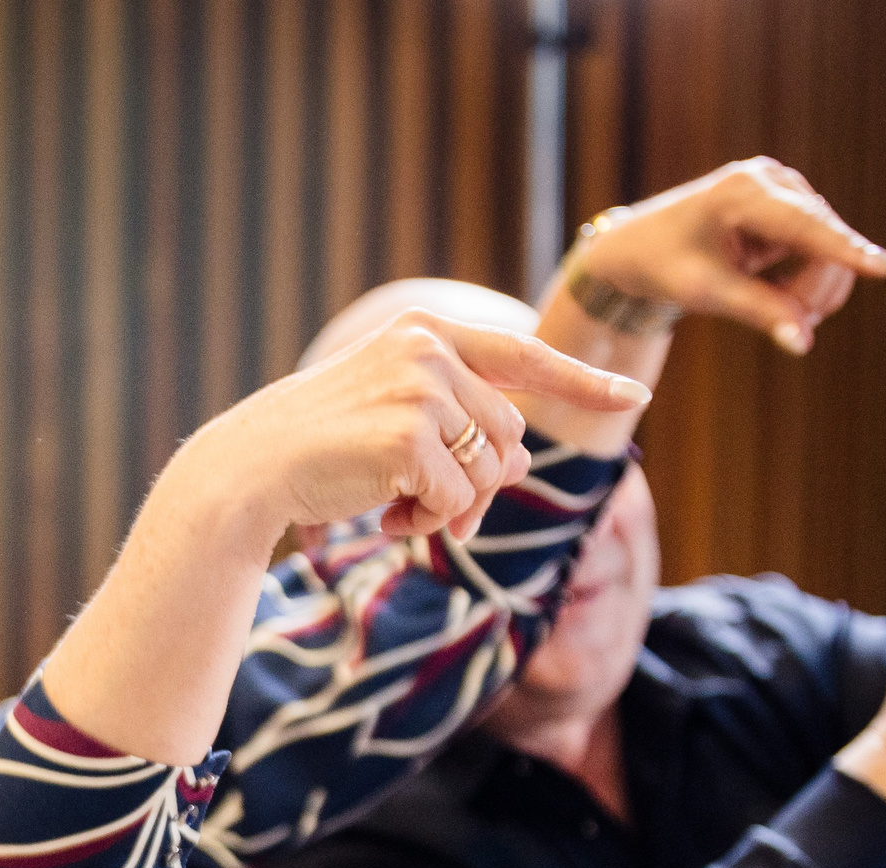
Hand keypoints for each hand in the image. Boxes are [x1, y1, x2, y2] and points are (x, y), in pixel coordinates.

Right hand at [201, 310, 648, 543]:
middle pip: (508, 433)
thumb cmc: (318, 445)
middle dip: (481, 485)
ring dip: (451, 507)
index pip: (523, 356)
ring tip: (397, 508)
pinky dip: (426, 520)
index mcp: (426, 329)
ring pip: (489, 470)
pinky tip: (383, 515)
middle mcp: (428, 349)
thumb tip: (517, 467)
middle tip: (430, 511)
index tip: (634, 394)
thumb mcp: (392, 412)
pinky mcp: (408, 437)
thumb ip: (456, 420)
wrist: (251, 467)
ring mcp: (419, 389)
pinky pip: (456, 498)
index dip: (583, 380)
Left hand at [568, 157, 885, 354]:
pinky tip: (776, 291)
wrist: (635, 245)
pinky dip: (803, 279)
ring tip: (774, 309)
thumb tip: (802, 343)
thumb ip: (757, 312)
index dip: (845, 252)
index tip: (884, 269)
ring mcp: (785, 189)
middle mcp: (771, 180)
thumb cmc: (662, 265)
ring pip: (827, 250)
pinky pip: (818, 248)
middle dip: (811, 292)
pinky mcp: (790, 205)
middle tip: (788, 327)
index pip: (805, 226)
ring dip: (809, 289)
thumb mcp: (705, 292)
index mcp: (742, 192)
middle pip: (823, 244)